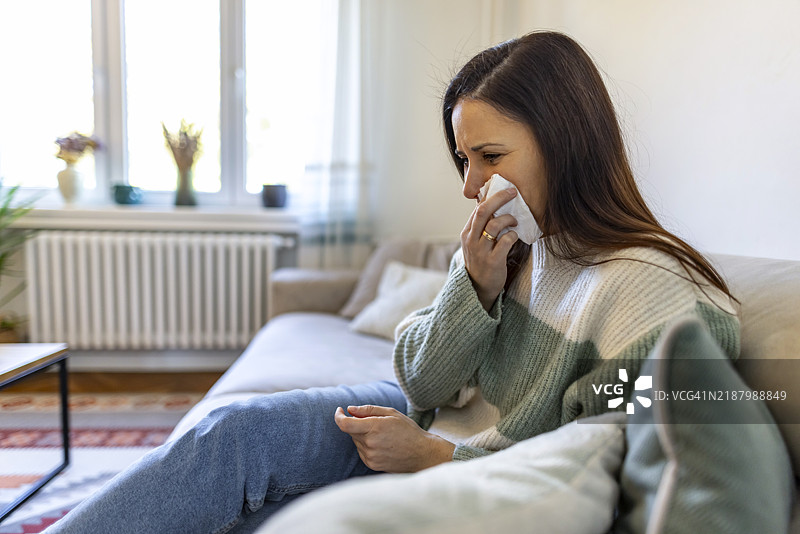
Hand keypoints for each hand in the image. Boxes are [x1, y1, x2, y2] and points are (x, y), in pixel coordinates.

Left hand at [334, 405, 454, 472]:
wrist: (422, 454)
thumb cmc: (408, 431)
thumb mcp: (391, 413)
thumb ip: (368, 410)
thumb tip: (349, 409)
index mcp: (374, 428)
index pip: (345, 424)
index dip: (338, 416)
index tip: (340, 410)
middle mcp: (370, 443)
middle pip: (351, 431)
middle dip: (358, 424)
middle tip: (376, 423)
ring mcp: (370, 456)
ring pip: (356, 441)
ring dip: (363, 435)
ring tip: (383, 436)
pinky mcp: (371, 465)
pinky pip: (361, 451)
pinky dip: (367, 445)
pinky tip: (382, 445)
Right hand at [461, 187, 518, 310]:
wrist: (478, 288)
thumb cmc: (480, 261)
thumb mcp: (475, 242)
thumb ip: (481, 226)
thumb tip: (492, 204)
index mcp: (467, 233)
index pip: (477, 208)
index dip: (491, 196)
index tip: (505, 190)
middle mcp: (471, 240)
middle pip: (483, 211)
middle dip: (499, 198)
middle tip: (513, 192)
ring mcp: (481, 251)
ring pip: (494, 225)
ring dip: (509, 218)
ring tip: (515, 221)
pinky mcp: (492, 261)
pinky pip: (505, 241)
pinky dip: (513, 235)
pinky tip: (515, 237)